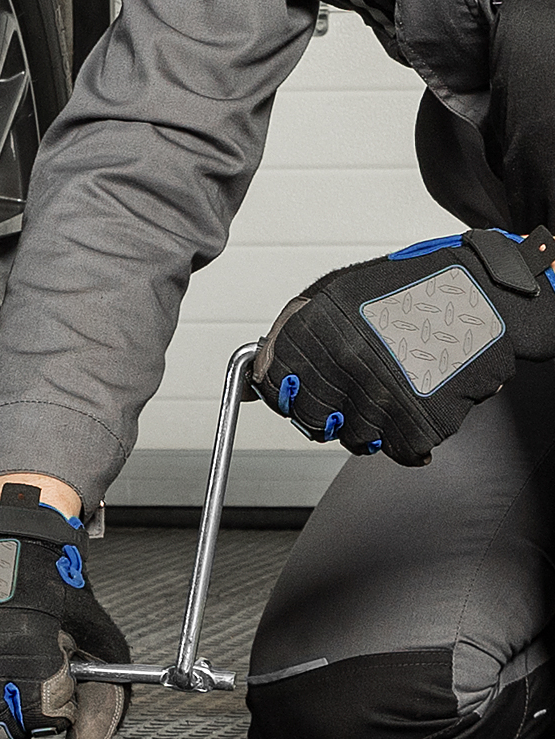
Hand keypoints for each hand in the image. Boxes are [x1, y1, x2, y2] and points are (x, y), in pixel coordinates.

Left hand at [254, 226, 554, 465]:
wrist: (484, 293)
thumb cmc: (408, 290)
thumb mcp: (334, 294)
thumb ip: (289, 333)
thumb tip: (254, 375)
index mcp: (318, 333)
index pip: (278, 392)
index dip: (289, 394)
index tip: (302, 388)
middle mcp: (347, 365)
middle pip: (314, 423)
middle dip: (330, 412)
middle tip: (358, 385)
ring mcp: (385, 396)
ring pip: (358, 440)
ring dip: (373, 422)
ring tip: (396, 384)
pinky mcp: (424, 422)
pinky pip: (402, 449)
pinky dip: (411, 433)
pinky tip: (422, 396)